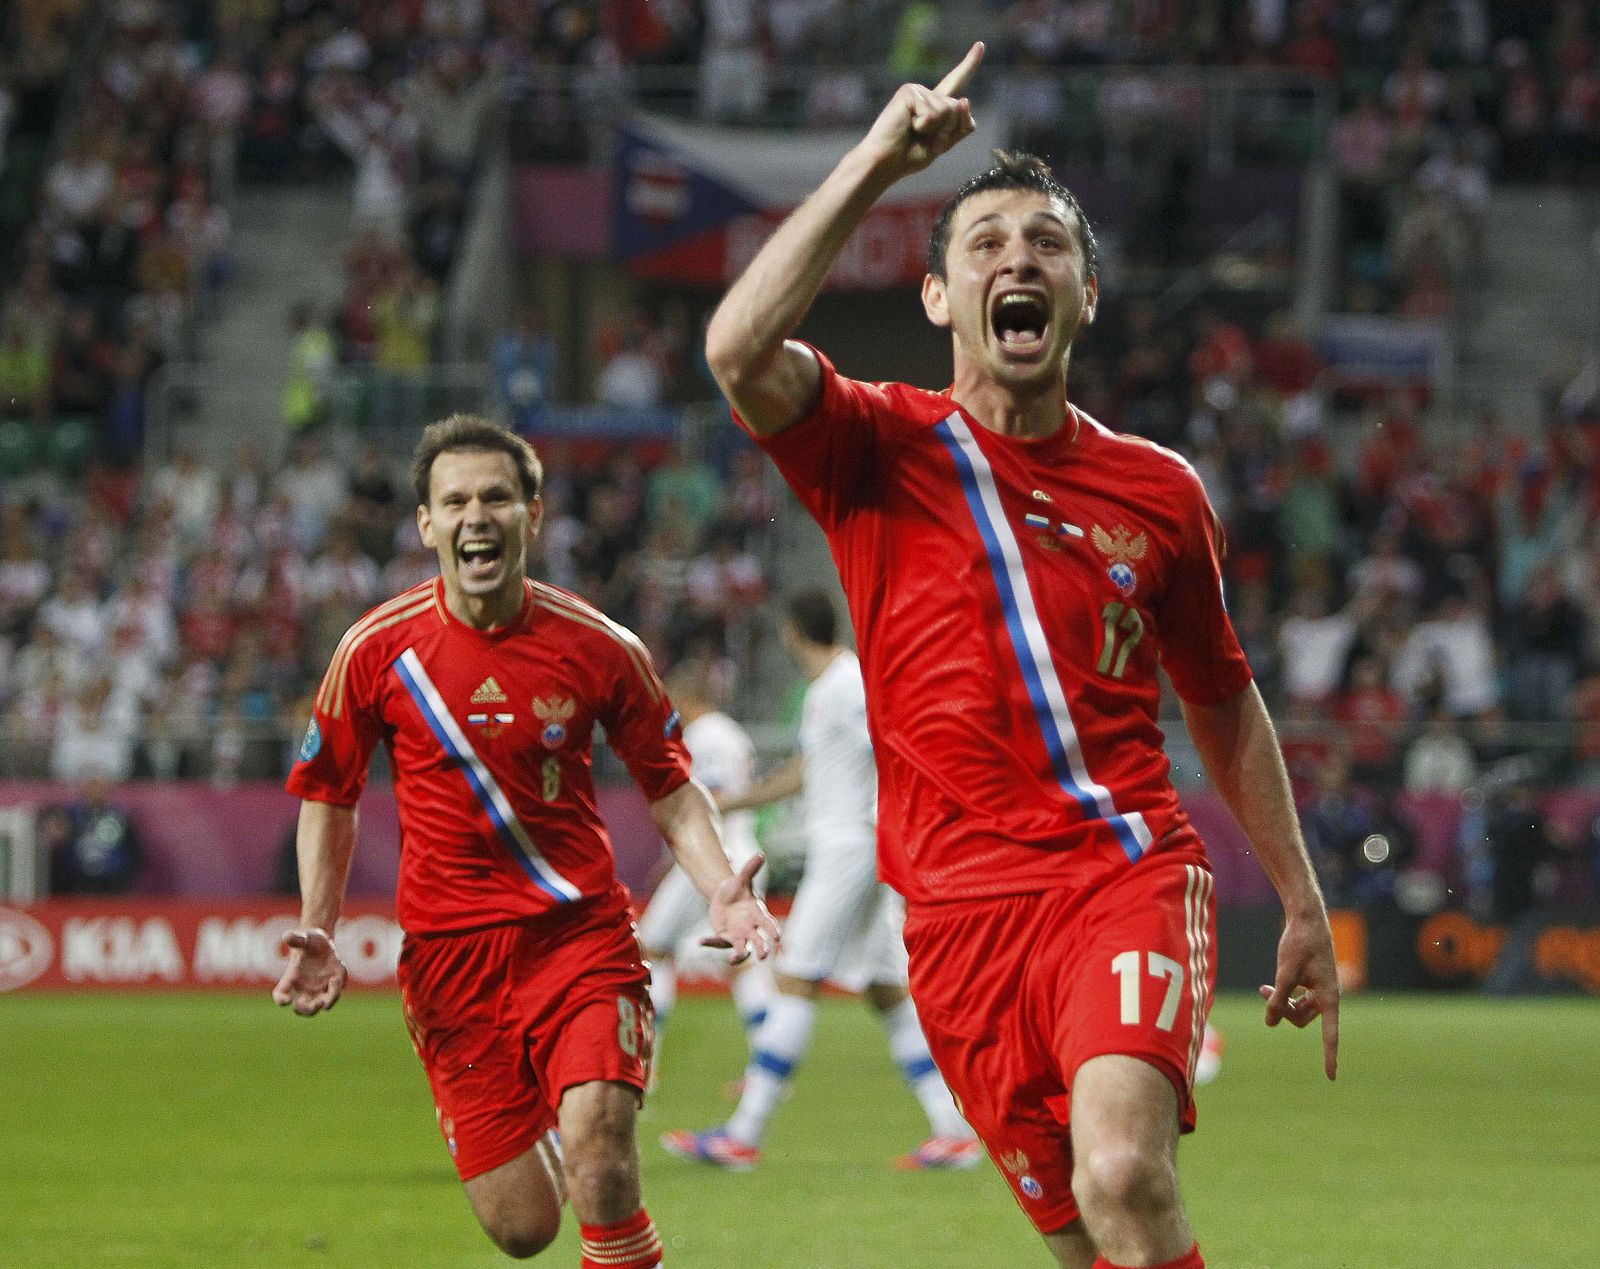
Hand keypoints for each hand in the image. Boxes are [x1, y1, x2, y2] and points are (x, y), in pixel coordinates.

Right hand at [272, 927, 348, 1016]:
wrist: (324, 942)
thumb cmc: (309, 940)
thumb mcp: (304, 937)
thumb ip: (296, 938)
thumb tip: (286, 936)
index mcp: (290, 978)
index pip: (280, 993)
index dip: (280, 999)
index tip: (286, 1000)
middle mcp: (303, 988)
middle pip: (301, 1008)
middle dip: (307, 1010)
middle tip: (317, 1003)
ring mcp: (317, 989)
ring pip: (318, 1006)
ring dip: (323, 1004)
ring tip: (327, 997)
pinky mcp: (331, 987)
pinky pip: (333, 995)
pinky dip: (335, 992)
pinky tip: (335, 979)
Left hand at [702, 854, 781, 964]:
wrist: (724, 896)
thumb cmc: (737, 888)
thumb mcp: (741, 878)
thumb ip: (750, 869)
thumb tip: (760, 854)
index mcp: (759, 913)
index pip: (769, 923)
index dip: (774, 930)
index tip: (778, 938)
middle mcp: (751, 928)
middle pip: (759, 941)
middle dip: (762, 949)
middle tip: (763, 956)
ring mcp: (739, 935)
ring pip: (743, 950)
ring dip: (740, 956)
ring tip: (732, 960)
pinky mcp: (726, 938)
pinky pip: (720, 943)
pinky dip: (711, 943)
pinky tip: (700, 941)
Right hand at [858, 42, 983, 180]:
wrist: (886, 162)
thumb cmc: (909, 156)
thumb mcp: (944, 144)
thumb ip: (961, 126)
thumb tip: (964, 99)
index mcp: (935, 104)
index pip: (956, 82)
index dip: (969, 65)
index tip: (980, 45)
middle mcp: (927, 94)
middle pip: (958, 107)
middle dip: (947, 130)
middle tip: (924, 140)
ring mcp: (917, 90)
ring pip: (948, 109)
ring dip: (935, 130)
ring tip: (914, 133)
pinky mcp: (908, 92)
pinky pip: (932, 112)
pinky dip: (924, 126)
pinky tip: (907, 127)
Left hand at [1258, 907, 1340, 1080]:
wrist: (1305, 919)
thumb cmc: (1300, 943)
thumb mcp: (1285, 972)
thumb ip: (1278, 999)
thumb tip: (1271, 1024)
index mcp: (1329, 997)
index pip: (1330, 1034)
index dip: (1329, 1055)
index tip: (1331, 1077)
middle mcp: (1327, 996)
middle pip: (1303, 1019)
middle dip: (1283, 1011)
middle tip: (1265, 990)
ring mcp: (1319, 990)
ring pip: (1298, 1010)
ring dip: (1281, 1002)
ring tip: (1264, 987)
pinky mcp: (1310, 983)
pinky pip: (1296, 999)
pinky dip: (1283, 995)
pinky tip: (1270, 986)